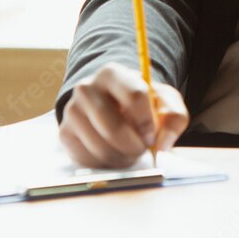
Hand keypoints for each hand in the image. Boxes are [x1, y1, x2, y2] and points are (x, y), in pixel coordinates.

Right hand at [58, 61, 189, 168]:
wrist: (113, 106)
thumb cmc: (141, 103)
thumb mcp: (164, 102)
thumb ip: (174, 118)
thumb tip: (162, 145)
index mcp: (113, 73)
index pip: (135, 95)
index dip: (147, 121)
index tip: (151, 134)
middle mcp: (86, 88)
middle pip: (113, 126)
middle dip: (133, 146)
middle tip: (142, 150)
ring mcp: (72, 110)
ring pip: (100, 146)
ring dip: (121, 158)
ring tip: (130, 152)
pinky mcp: (65, 133)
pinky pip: (87, 158)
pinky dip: (105, 164)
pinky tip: (113, 155)